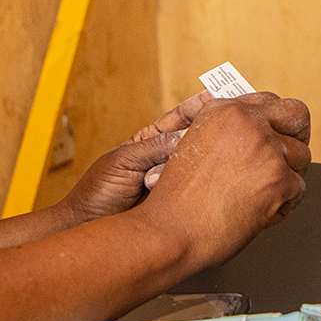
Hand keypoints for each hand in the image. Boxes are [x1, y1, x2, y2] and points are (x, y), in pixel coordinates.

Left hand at [58, 91, 212, 223]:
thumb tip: (189, 135)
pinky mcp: (179, 202)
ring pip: (198, 164)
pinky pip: (195, 189)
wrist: (88, 224)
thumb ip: (155, 147)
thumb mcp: (125, 160)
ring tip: (224, 152)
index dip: (200, 107)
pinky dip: (204, 185)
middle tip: (233, 124)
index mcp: (150, 140)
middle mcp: (165, 158)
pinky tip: (213, 180)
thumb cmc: (98, 191)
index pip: (181, 118)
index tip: (221, 96)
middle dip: (213, 131)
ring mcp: (174, 180)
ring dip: (208, 160)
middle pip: (196, 139)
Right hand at [136, 92, 311, 269]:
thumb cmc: (178, 201)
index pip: (269, 101)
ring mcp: (266, 149)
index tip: (277, 135)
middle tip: (289, 156)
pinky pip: (298, 190)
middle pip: (297, 115)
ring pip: (303, 156)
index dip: (276, 122)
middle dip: (298, 135)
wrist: (170, 233)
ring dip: (288, 178)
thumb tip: (258, 131)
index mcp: (224, 110)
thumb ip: (226, 132)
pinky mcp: (279, 179)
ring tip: (263, 194)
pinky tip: (259, 212)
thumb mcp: (193, 147)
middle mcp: (247, 123)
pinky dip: (282, 206)